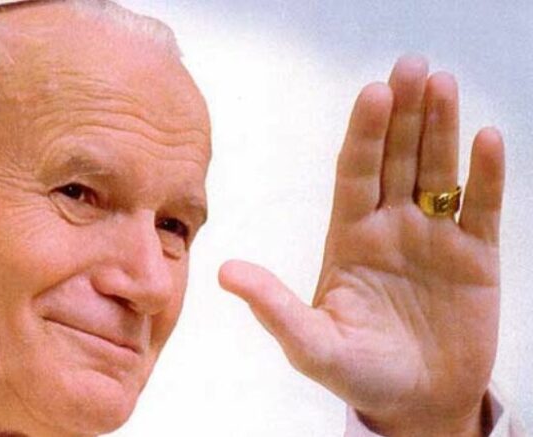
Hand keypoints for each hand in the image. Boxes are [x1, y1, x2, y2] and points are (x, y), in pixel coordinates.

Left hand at [219, 56, 503, 436]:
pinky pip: (481, 208)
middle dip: (405, 113)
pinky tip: (486, 139)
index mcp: (349, 237)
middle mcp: (390, 226)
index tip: (374, 93)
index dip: (365, 134)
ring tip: (444, 83)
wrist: (416, 403)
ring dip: (442, 128)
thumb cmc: (358, 375)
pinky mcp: (475, 257)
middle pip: (398, 159)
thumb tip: (224, 272)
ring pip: (438, 171)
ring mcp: (433, 238)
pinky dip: (485, 176)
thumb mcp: (312, 343)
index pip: (355, 172)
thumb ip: (274, 307)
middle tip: (412, 65)